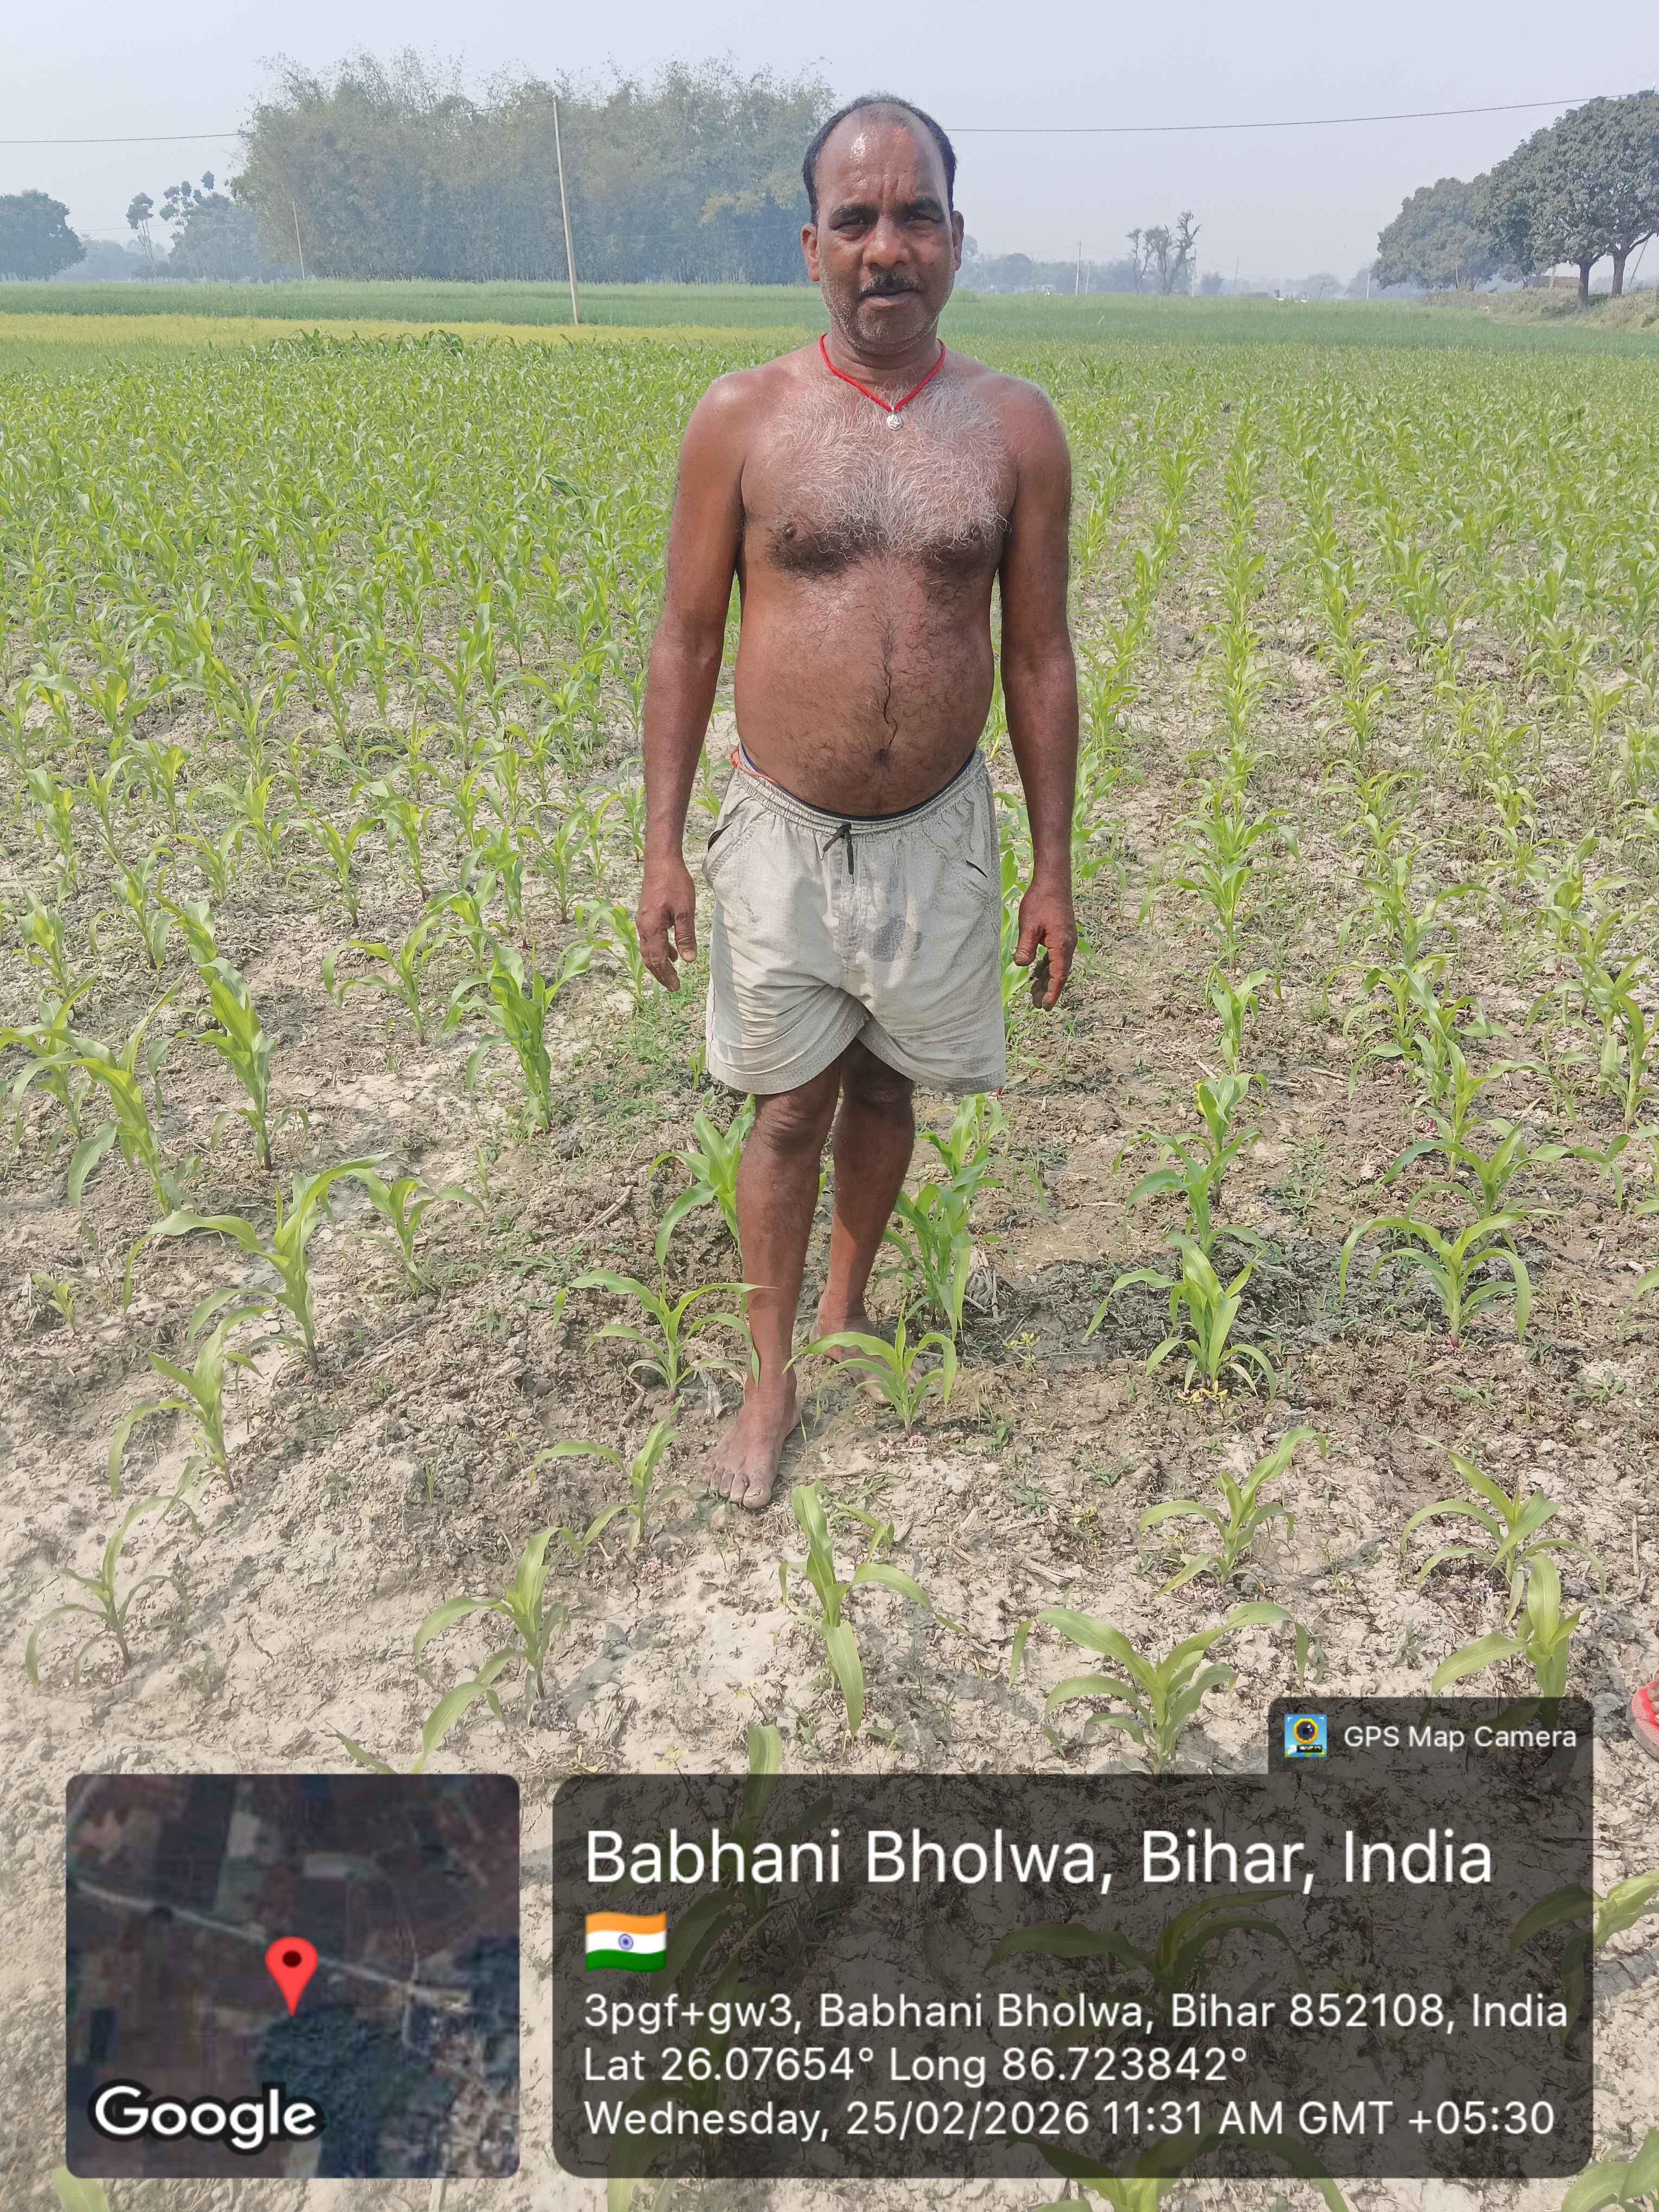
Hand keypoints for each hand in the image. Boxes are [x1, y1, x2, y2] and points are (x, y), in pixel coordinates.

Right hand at [637, 854, 697, 991]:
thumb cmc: (674, 884)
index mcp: (652, 928)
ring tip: (673, 972)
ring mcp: (643, 920)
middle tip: (673, 986)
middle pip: (649, 958)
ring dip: (660, 962)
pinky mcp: (646, 914)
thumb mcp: (685, 912)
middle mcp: (643, 927)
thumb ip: (686, 937)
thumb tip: (688, 960)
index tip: (676, 987)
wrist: (661, 861)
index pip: (658, 960)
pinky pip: (651, 938)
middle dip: (661, 974)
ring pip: (649, 949)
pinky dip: (660, 949)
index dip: (667, 975)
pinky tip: (672, 951)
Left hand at [1013, 875, 1076, 1008]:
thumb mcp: (1029, 926)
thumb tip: (1021, 965)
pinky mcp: (1061, 935)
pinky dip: (1046, 967)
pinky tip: (1036, 973)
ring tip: (1034, 994)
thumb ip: (1025, 947)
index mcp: (1062, 945)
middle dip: (1048, 990)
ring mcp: (1066, 940)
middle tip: (1037, 1005)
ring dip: (1046, 979)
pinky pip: (1055, 956)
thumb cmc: (1041, 901)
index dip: (1052, 992)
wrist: (1053, 881)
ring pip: (1056, 966)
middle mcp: (1068, 945)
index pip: (1058, 975)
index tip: (1045, 1005)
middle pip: (1059, 973)